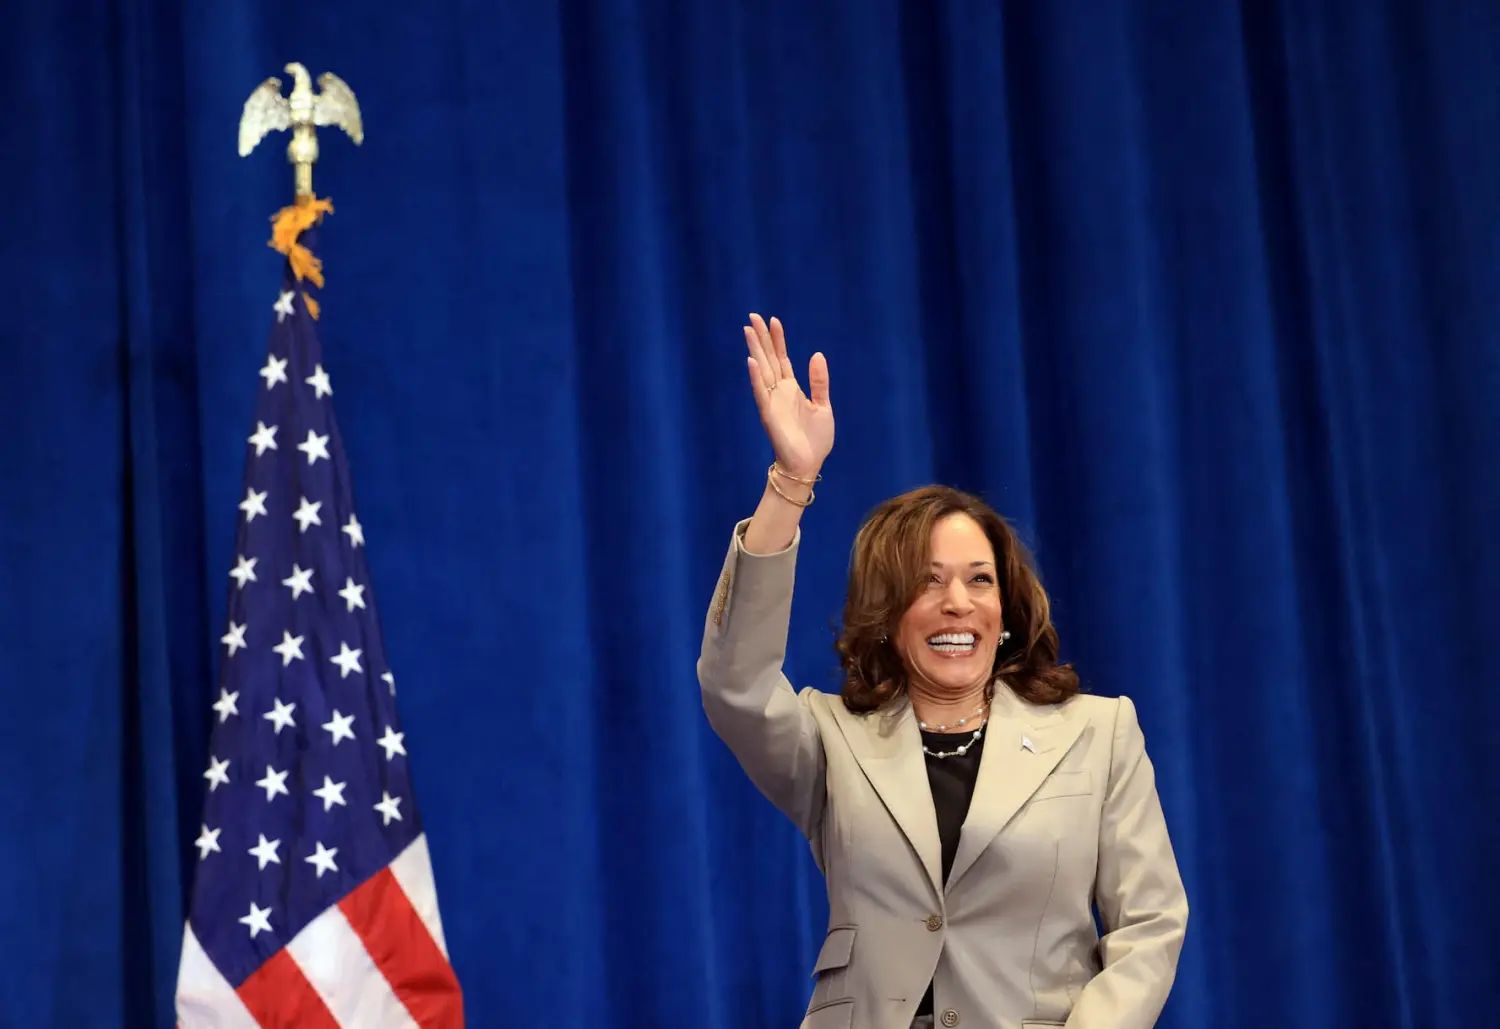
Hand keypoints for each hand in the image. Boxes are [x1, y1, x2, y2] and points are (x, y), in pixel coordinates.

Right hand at [743, 313, 833, 478]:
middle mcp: (779, 392)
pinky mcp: (768, 415)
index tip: (773, 320)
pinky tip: (752, 361)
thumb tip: (816, 354)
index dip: (777, 340)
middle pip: (768, 358)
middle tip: (752, 316)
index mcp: (792, 388)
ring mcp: (772, 402)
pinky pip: (761, 393)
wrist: (808, 464)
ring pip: (762, 370)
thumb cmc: (815, 439)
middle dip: (761, 338)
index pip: (782, 358)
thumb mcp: (823, 405)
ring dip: (755, 350)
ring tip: (748, 330)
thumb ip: (819, 381)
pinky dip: (756, 378)